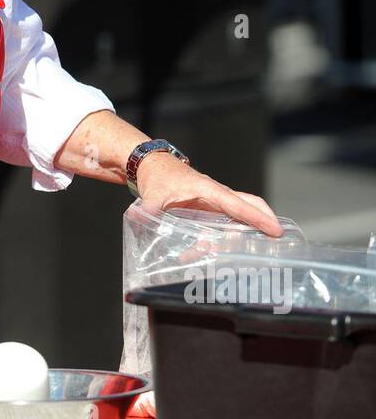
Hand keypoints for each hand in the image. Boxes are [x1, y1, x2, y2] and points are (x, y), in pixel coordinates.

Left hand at [136, 155, 283, 237]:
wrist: (152, 166)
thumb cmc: (157, 176)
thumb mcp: (152, 195)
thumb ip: (149, 209)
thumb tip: (141, 218)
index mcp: (208, 190)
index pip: (237, 205)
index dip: (257, 218)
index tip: (275, 230)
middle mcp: (216, 195)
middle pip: (249, 204)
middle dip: (264, 219)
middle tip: (277, 239)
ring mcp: (214, 201)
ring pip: (238, 215)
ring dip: (241, 233)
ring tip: (237, 252)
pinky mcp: (208, 207)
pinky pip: (224, 221)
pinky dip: (226, 235)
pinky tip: (215, 251)